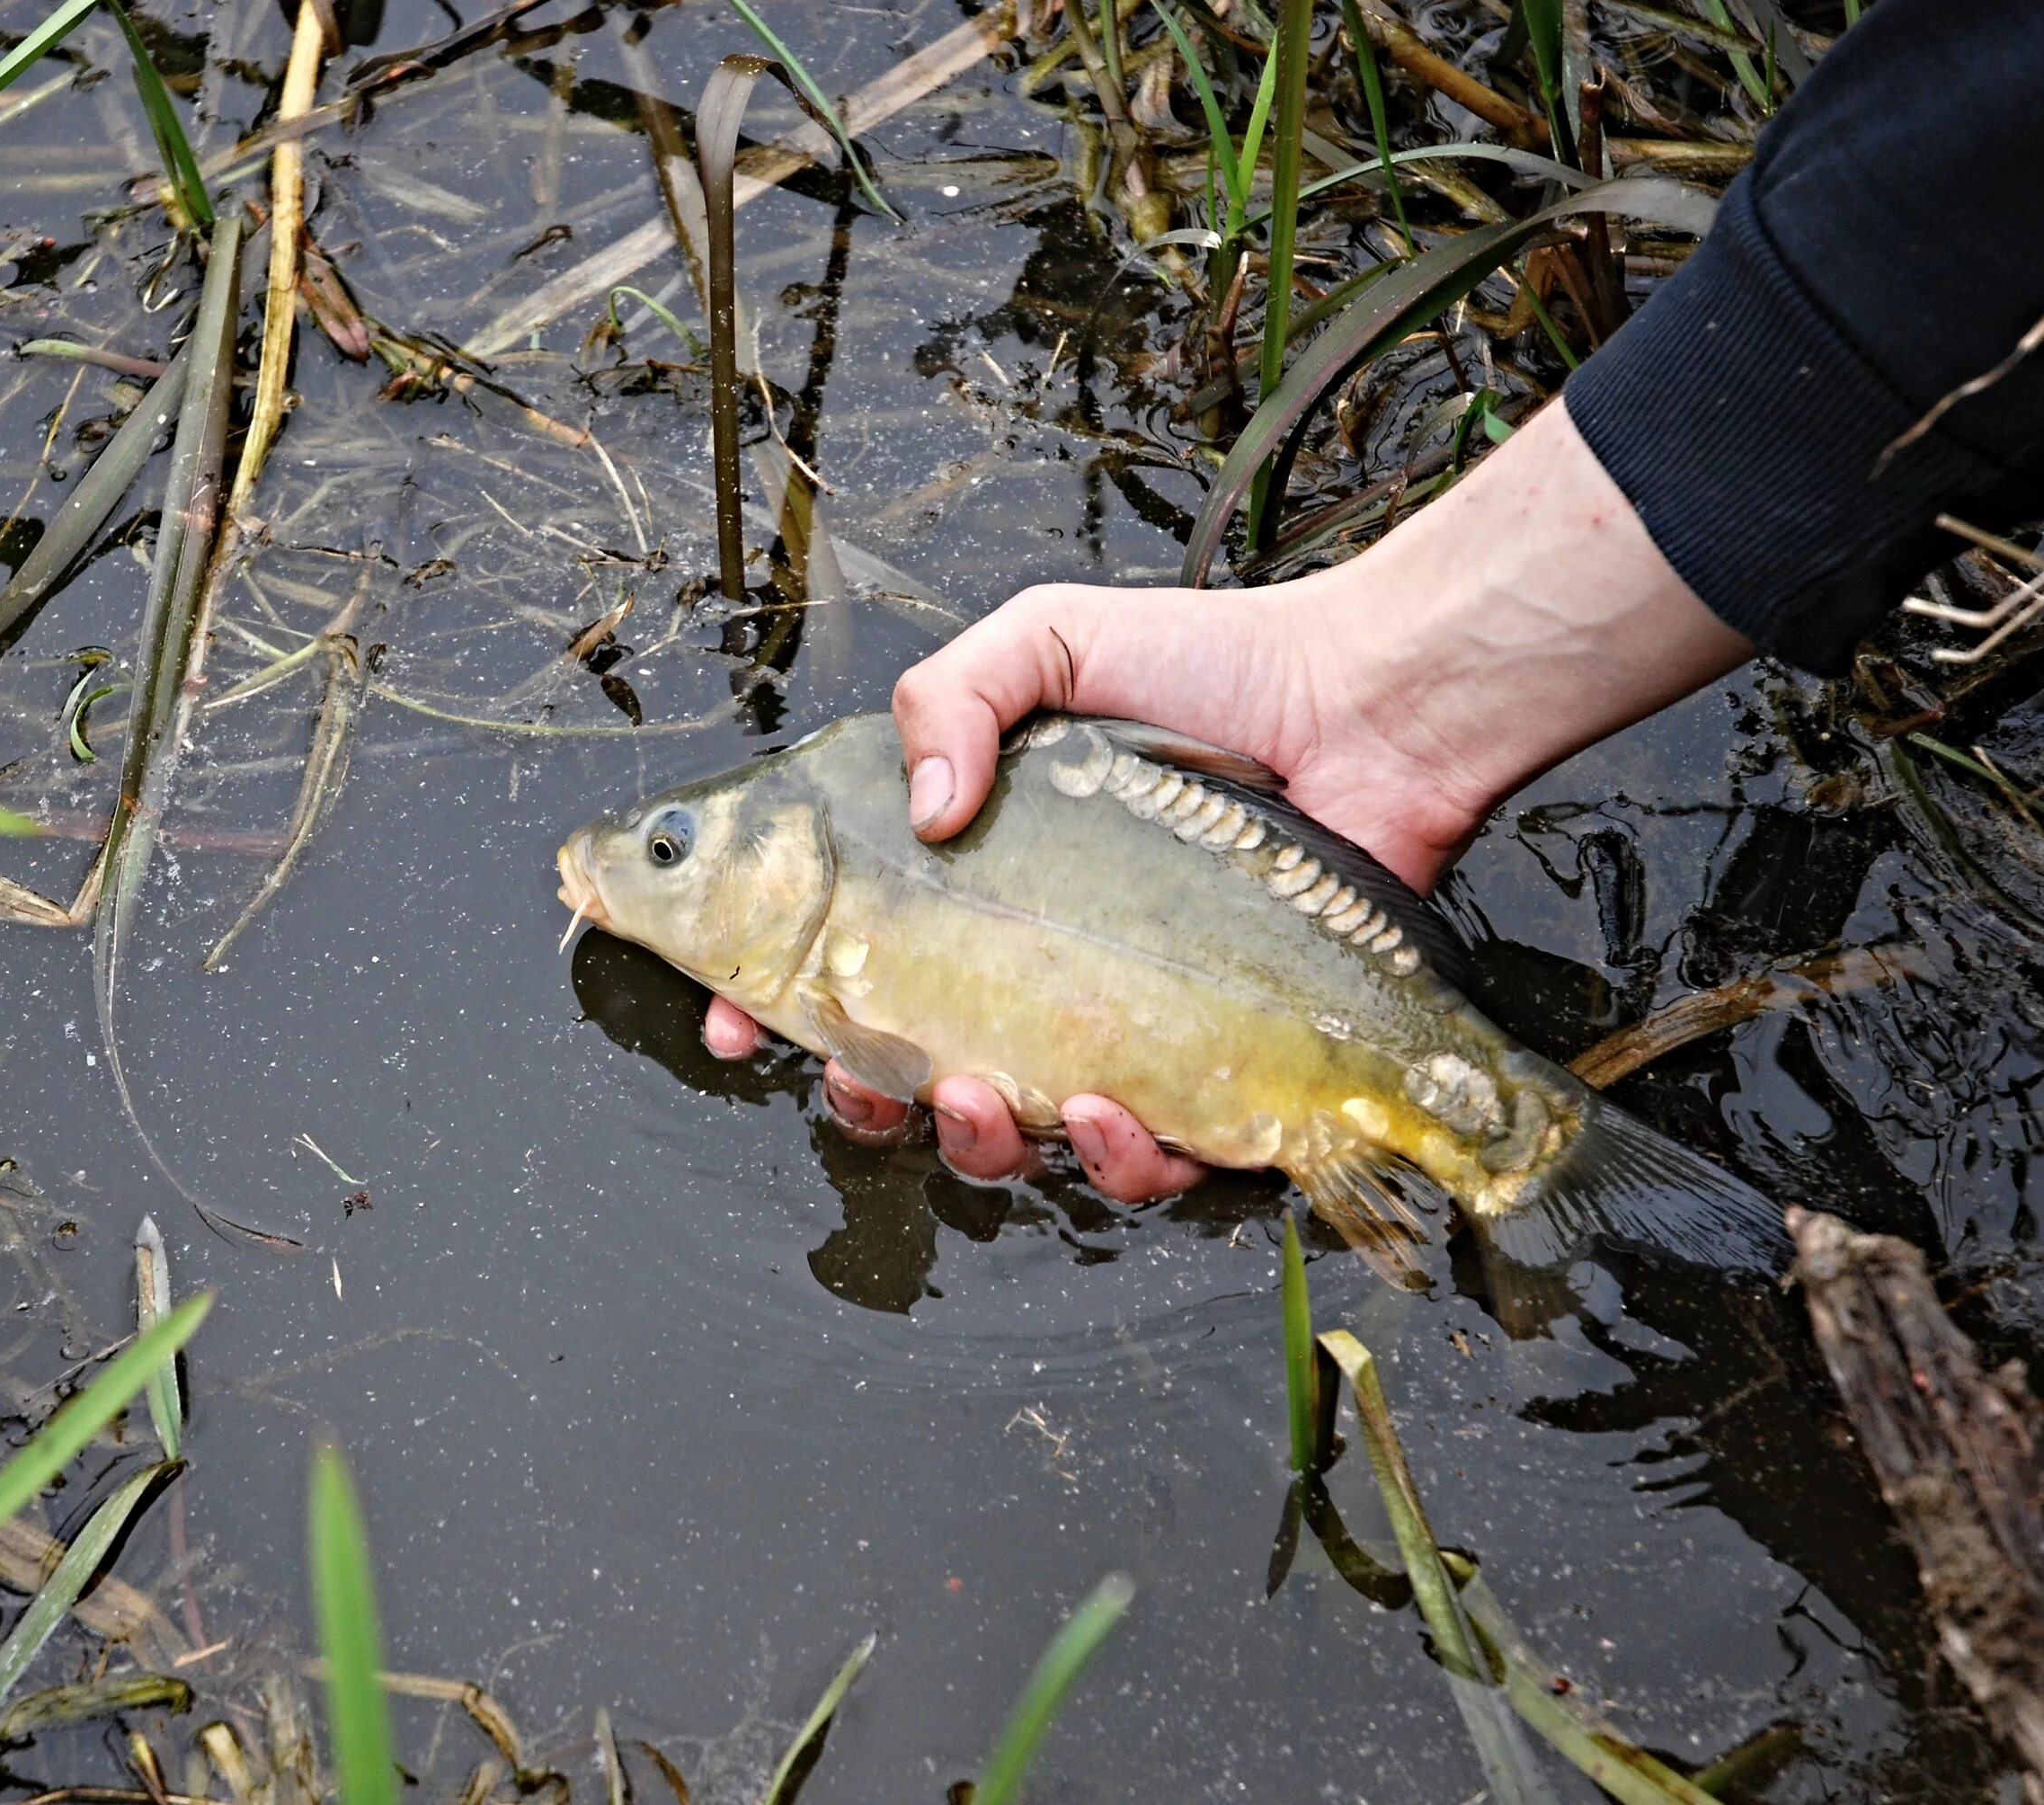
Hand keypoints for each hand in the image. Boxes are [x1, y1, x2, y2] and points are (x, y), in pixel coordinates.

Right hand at [707, 396, 1752, 1200]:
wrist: (1369, 711)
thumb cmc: (1215, 669)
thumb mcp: (1051, 641)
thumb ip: (952, 694)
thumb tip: (925, 814)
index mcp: (968, 882)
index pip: (838, 960)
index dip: (773, 1006)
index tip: (735, 1022)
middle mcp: (1031, 968)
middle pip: (905, 1079)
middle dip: (864, 1102)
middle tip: (864, 1077)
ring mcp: (1115, 1029)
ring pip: (1011, 1141)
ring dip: (975, 1144)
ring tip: (982, 1101)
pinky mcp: (1210, 1075)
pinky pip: (1144, 1162)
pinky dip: (1115, 1159)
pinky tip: (1116, 1111)